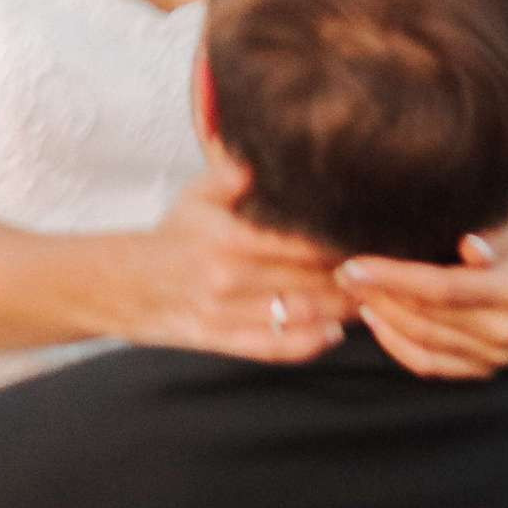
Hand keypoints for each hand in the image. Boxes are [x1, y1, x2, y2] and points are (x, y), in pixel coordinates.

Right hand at [117, 156, 352, 360]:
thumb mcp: (195, 196)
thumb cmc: (171, 238)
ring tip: (371, 300)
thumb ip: (230, 174)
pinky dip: (308, 343)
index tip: (372, 238)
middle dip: (350, 278)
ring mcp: (224, 314)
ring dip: (340, 310)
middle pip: (308, 280)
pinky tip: (335, 333)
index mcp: (227, 238)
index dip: (341, 244)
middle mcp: (227, 278)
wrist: (123, 286)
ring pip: (299, 315)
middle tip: (384, 272)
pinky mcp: (221, 341)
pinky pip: (273, 347)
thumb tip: (259, 159)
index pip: (301, 243)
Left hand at [337, 219, 507, 380]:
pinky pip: (428, 363)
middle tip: (343, 275)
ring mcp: (496, 357)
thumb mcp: (507, 225)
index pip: (441, 287)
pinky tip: (374, 319)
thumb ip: (489, 234)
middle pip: (426, 315)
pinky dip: (394, 343)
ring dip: (382, 315)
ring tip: (354, 292)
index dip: (393, 278)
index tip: (353, 266)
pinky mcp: (482, 372)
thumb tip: (472, 247)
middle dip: (378, 294)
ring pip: (421, 339)